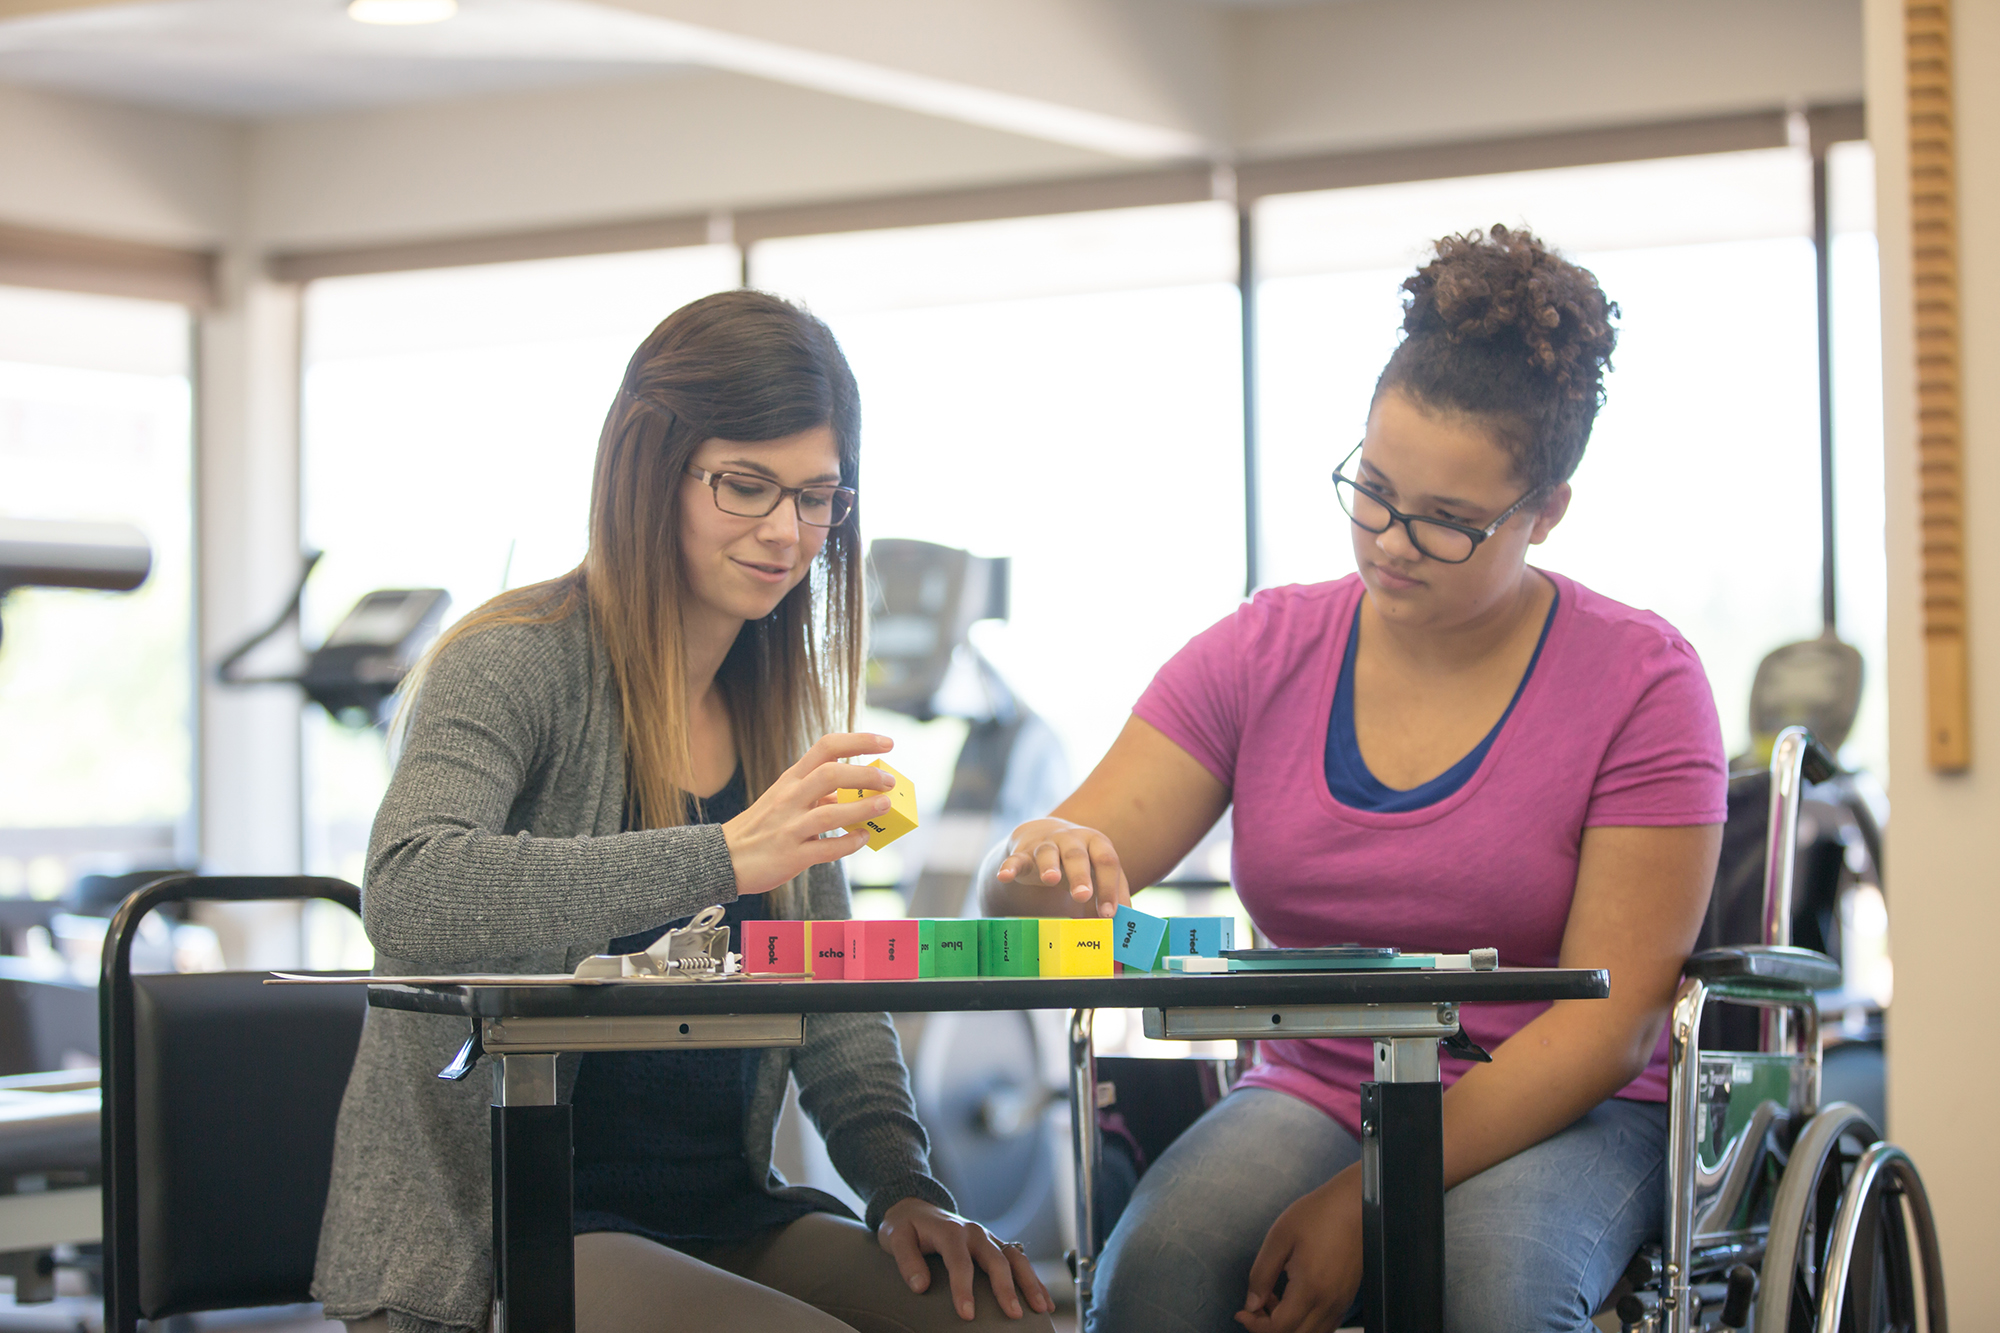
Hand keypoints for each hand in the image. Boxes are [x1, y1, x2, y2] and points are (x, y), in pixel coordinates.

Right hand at [722, 733, 895, 895]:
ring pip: (830, 813)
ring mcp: (789, 827)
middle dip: (866, 775)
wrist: (724, 857)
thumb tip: (857, 793)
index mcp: (791, 779)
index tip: (886, 743)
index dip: (859, 741)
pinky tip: (862, 838)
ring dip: (863, 808)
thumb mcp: (785, 799)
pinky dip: (848, 843)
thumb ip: (818, 794)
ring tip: (885, 806)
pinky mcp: (791, 856)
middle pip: (831, 775)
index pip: (826, 747)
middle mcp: (790, 798)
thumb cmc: (761, 826)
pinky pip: (826, 849)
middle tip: (889, 782)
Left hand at [877, 1198, 1052, 1320]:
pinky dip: (1033, 1280)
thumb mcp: (895, 1238)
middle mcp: (974, 1233)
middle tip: (1013, 1315)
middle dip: (1006, 1288)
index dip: (963, 1289)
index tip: (967, 1314)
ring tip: (1041, 1308)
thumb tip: (920, 1285)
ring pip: (1015, 1258)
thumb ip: (906, 1260)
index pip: (960, 1263)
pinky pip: (1019, 1261)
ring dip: (1030, 1282)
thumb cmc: (906, 1227)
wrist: (915, 1207)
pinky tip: (1044, 1300)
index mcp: (951, 1231)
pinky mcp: (995, 1245)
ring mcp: (988, 1237)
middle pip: (996, 1260)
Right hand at [995, 818, 1129, 917]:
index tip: (1109, 913)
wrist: (1045, 836)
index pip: (1106, 862)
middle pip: (1077, 856)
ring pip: (1047, 854)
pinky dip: (1009, 867)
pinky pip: (1015, 860)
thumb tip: (1128, 932)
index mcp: (1096, 844)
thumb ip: (1115, 897)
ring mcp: (1045, 845)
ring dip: (1049, 867)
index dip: (1109, 887)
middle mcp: (1071, 840)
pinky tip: (1004, 876)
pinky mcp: (1022, 853)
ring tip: (1050, 880)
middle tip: (1083, 896)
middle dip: (1080, 876)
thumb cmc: (1081, 863)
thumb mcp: (1101, 874)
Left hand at [1237, 1167, 1364, 1332]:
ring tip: (1273, 1300)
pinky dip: (1306, 1323)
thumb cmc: (1318, 1214)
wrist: (1354, 1204)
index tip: (1242, 1312)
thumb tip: (1251, 1303)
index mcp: (1310, 1289)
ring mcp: (1342, 1302)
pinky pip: (1326, 1324)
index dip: (1256, 1326)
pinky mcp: (1347, 1296)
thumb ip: (1262, 1274)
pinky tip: (1294, 1300)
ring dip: (1289, 1326)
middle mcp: (1329, 1303)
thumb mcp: (1279, 1238)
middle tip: (1255, 1306)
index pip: (1279, 1329)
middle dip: (1269, 1328)